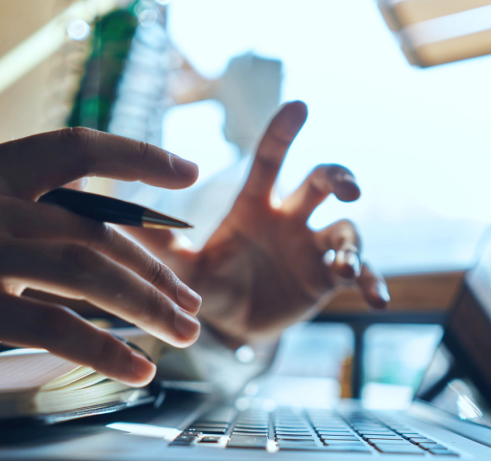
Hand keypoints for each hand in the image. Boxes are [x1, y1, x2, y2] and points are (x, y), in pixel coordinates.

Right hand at [0, 128, 201, 384]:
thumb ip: (8, 223)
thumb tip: (80, 249)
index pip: (75, 148)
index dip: (137, 156)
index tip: (187, 172)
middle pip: (98, 232)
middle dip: (157, 272)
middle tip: (191, 303)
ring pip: (89, 274)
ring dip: (148, 308)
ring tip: (185, 335)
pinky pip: (55, 326)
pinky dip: (106, 351)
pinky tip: (137, 369)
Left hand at [128, 101, 388, 346]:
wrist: (234, 324)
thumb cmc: (211, 285)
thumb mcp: (186, 267)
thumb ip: (159, 244)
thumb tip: (113, 215)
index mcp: (255, 206)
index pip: (270, 160)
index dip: (283, 133)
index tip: (300, 106)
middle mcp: (289, 219)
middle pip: (320, 182)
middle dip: (336, 177)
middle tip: (343, 186)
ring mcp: (312, 248)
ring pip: (345, 229)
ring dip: (351, 241)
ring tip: (345, 263)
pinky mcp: (328, 278)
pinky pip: (361, 274)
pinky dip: (373, 282)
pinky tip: (378, 299)